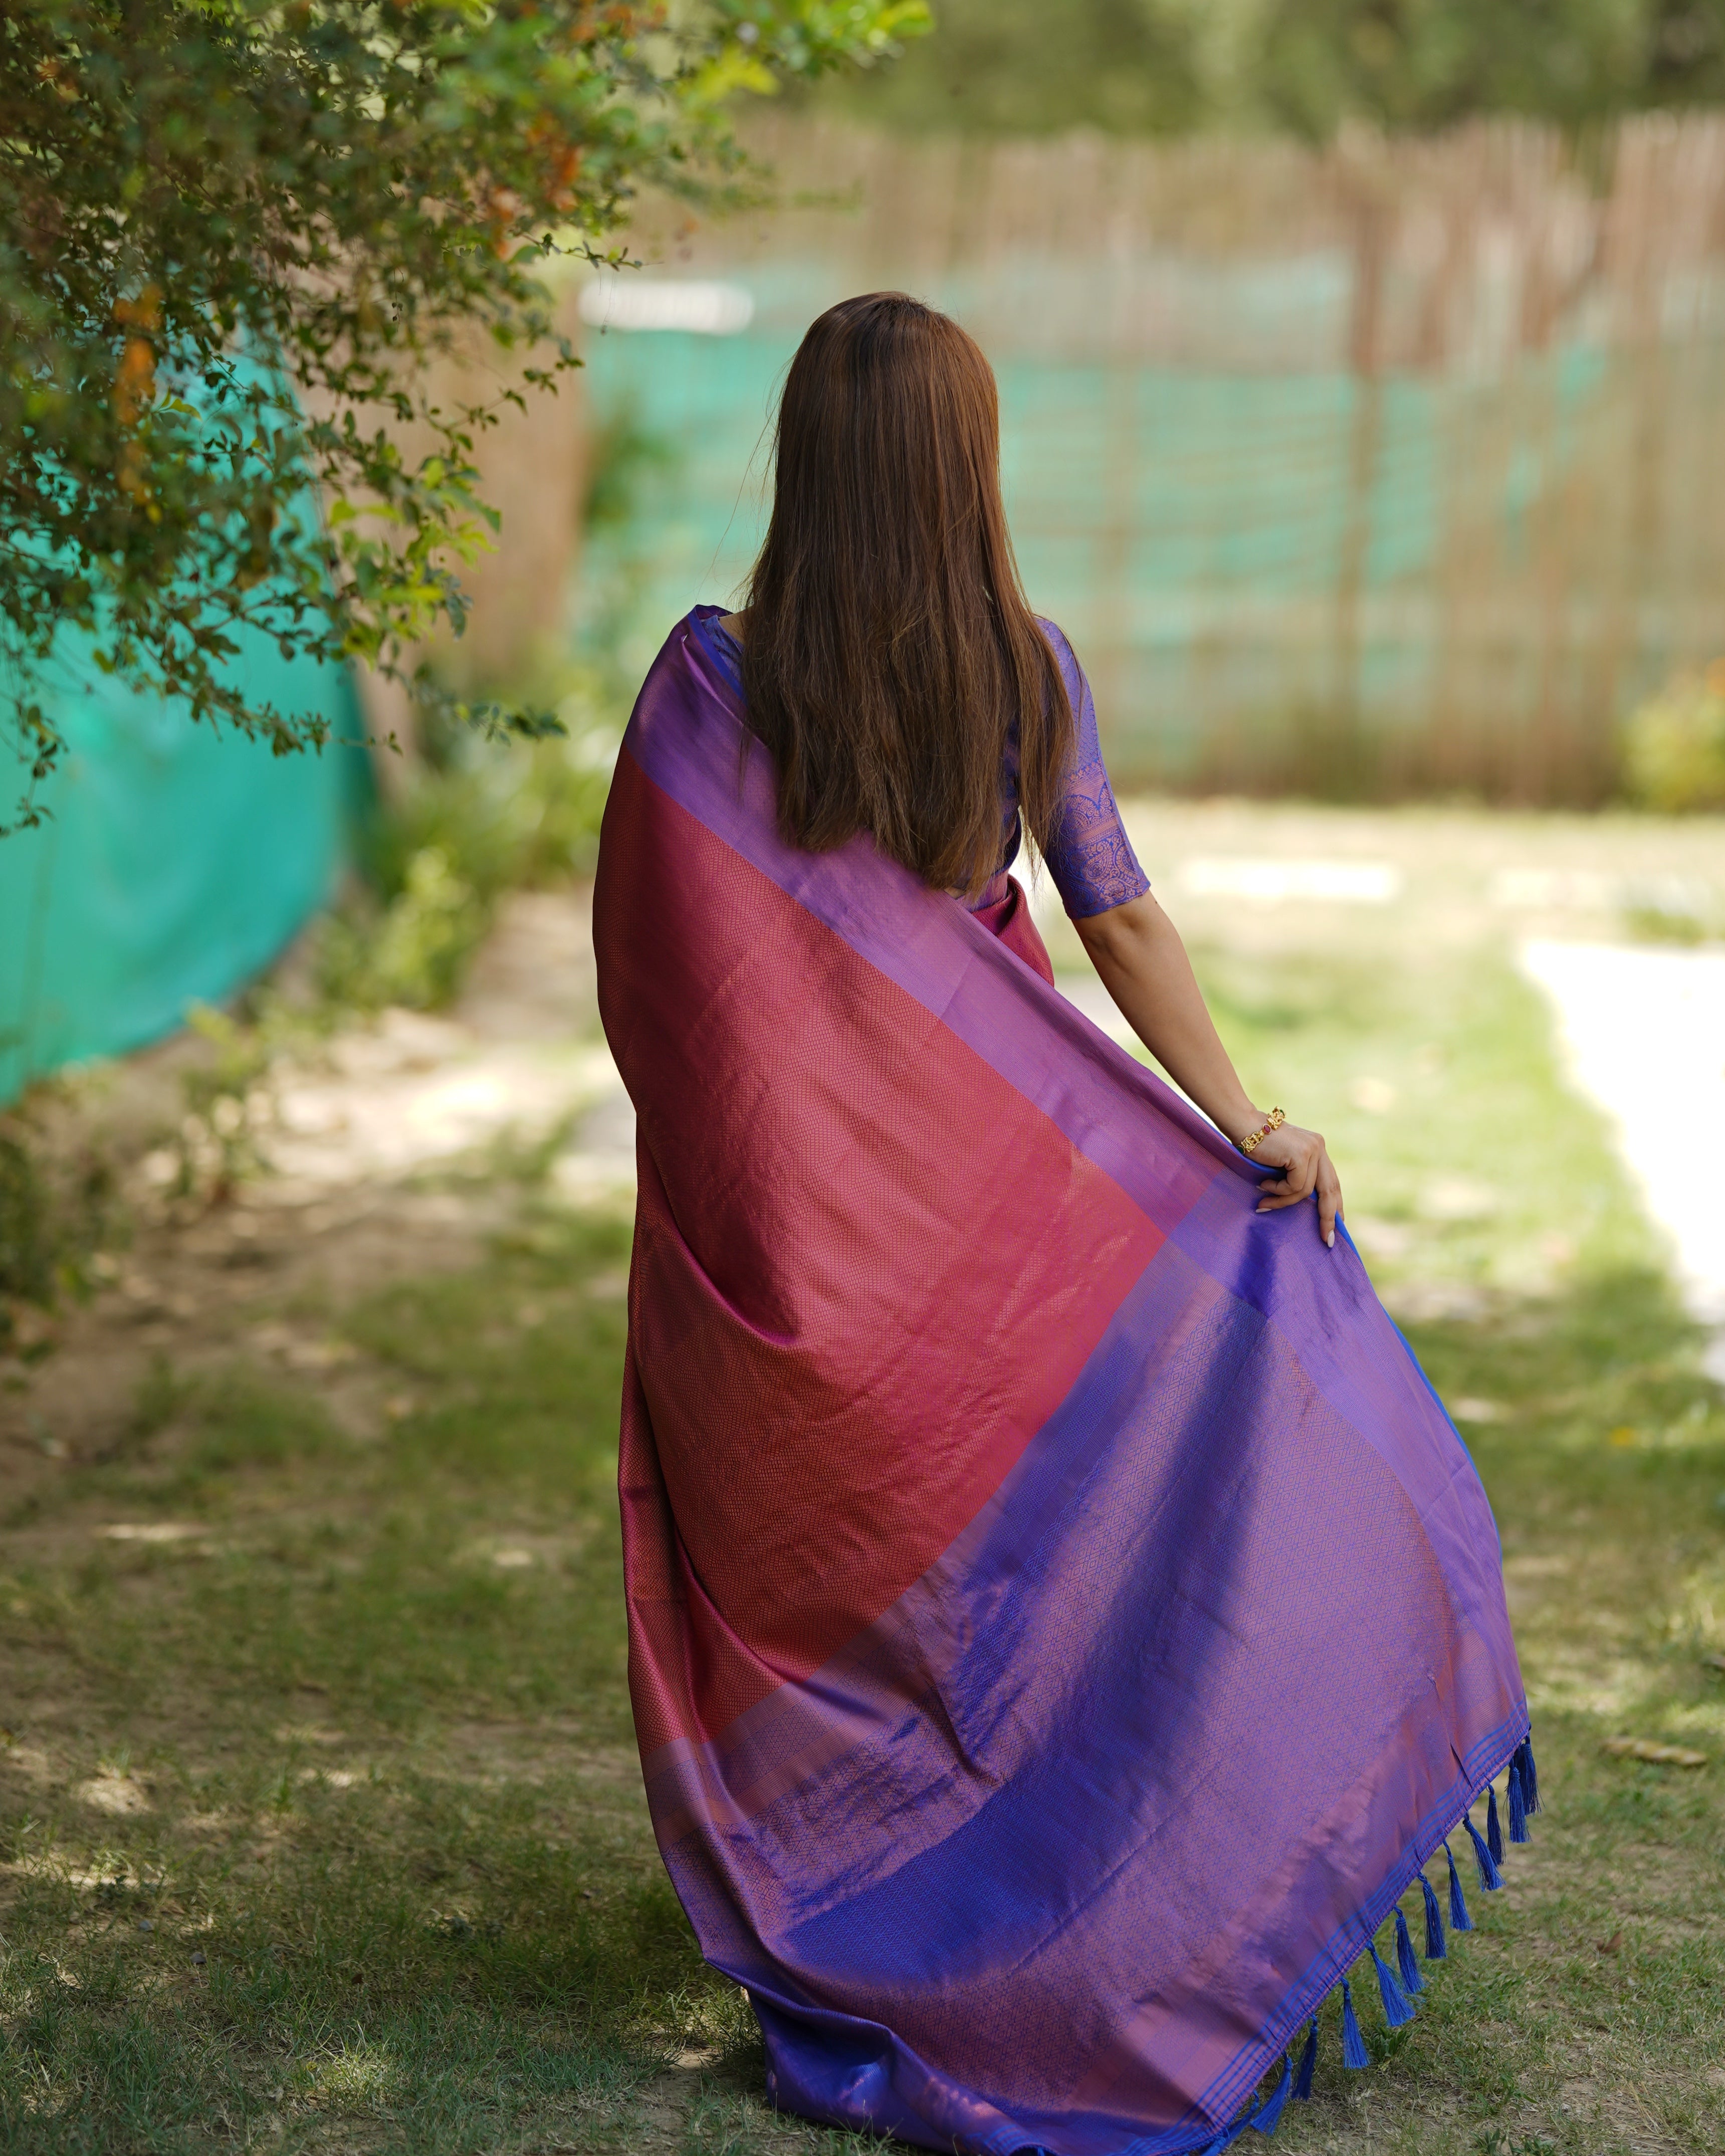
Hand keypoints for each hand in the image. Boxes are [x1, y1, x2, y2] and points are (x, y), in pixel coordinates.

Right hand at [1242, 1118, 1342, 1247]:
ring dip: (1283, 1202)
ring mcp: (1312, 1149)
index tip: (1336, 1225)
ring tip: (1265, 1203)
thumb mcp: (1281, 1163)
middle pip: (1330, 1189)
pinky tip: (1263, 1184)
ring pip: (1306, 1191)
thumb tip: (1306, 1207)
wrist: (1242, 1125)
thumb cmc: (1254, 1147)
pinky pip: (1294, 1187)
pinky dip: (1278, 1191)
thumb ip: (1295, 1176)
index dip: (1334, 1205)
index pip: (1332, 1181)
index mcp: (1317, 1148)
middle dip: (1328, 1217)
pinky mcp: (1301, 1155)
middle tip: (1327, 1239)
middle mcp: (1319, 1147)